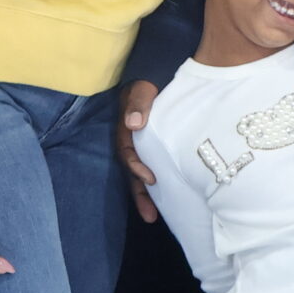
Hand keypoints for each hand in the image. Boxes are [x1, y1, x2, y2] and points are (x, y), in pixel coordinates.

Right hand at [117, 80, 159, 221]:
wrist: (157, 75)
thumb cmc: (149, 82)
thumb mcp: (143, 88)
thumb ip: (139, 103)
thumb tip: (133, 123)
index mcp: (126, 129)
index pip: (127, 152)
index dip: (136, 167)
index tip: (150, 179)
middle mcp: (130, 141)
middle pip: (131, 171)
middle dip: (139, 194)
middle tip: (150, 216)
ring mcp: (141, 146)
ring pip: (140, 174)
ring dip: (145, 195)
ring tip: (153, 217)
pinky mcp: (153, 148)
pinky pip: (151, 168)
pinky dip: (156, 184)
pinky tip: (167, 197)